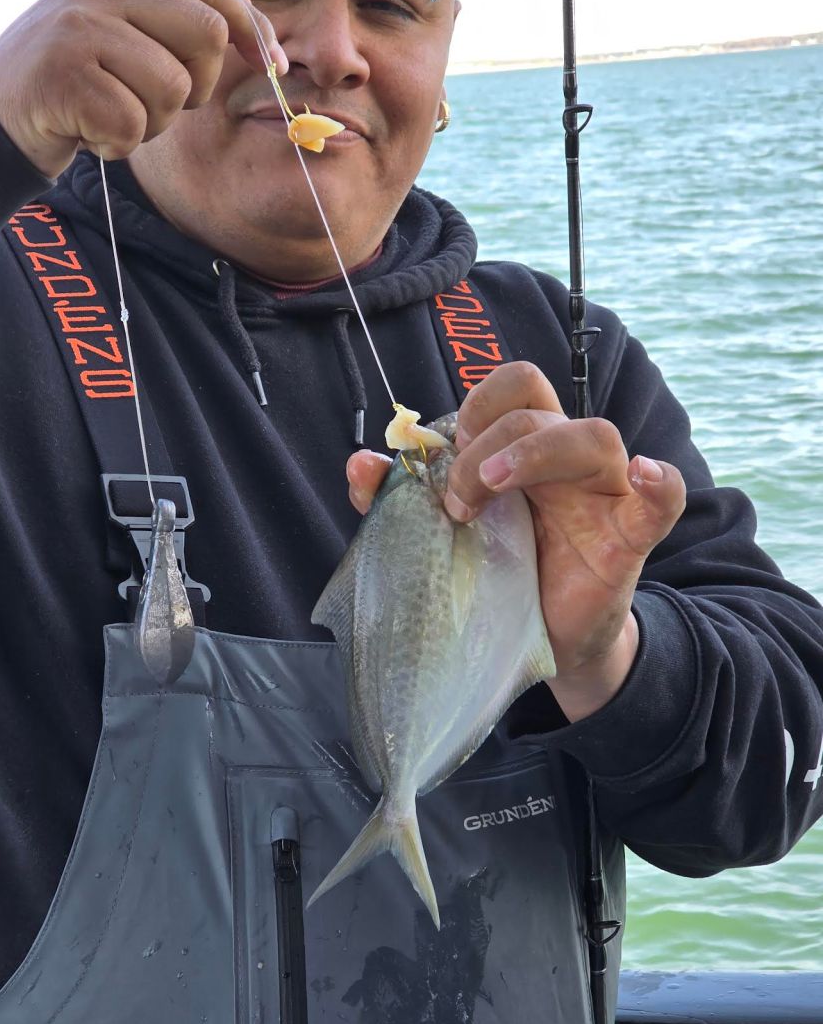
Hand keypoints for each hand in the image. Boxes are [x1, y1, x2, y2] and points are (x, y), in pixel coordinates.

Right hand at [0, 0, 287, 178]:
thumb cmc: (67, 85)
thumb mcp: (114, 35)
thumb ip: (168, 20)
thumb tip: (247, 22)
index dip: (253, 30)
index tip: (274, 67)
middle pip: (205, 36)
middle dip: (197, 86)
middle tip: (160, 104)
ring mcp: (79, 30)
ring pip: (172, 89)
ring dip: (152, 124)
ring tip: (113, 118)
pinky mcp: (64, 77)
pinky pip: (132, 125)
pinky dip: (118, 146)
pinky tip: (90, 135)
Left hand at [347, 362, 686, 721]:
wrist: (539, 636)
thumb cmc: (496, 571)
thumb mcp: (443, 532)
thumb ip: (400, 497)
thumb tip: (359, 464)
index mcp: (523, 445)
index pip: (511, 386)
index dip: (474, 408)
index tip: (443, 461)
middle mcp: (566, 457)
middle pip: (539, 406)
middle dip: (485, 442)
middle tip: (459, 500)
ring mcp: (603, 493)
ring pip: (595, 435)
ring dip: (537, 451)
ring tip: (494, 488)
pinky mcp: (630, 537)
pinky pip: (663, 499)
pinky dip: (659, 482)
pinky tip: (646, 475)